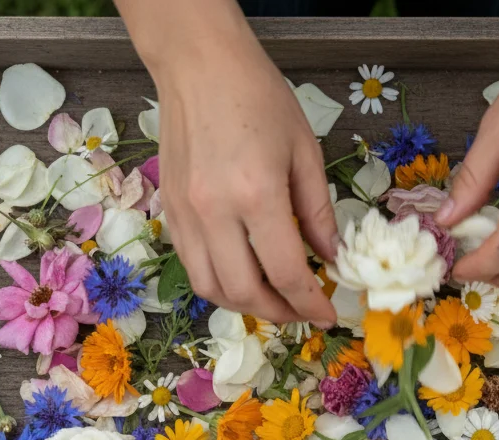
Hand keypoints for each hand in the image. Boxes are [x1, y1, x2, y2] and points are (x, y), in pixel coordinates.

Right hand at [118, 0, 337, 325]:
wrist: (198, 65)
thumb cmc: (259, 98)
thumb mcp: (305, 151)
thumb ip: (317, 212)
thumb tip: (330, 257)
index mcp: (256, 195)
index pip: (287, 273)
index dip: (311, 304)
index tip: (327, 315)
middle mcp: (214, 213)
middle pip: (244, 292)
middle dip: (278, 313)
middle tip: (301, 311)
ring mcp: (185, 215)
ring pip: (210, 287)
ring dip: (244, 305)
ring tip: (272, 300)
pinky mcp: (168, 211)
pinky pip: (191, 265)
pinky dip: (218, 282)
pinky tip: (242, 274)